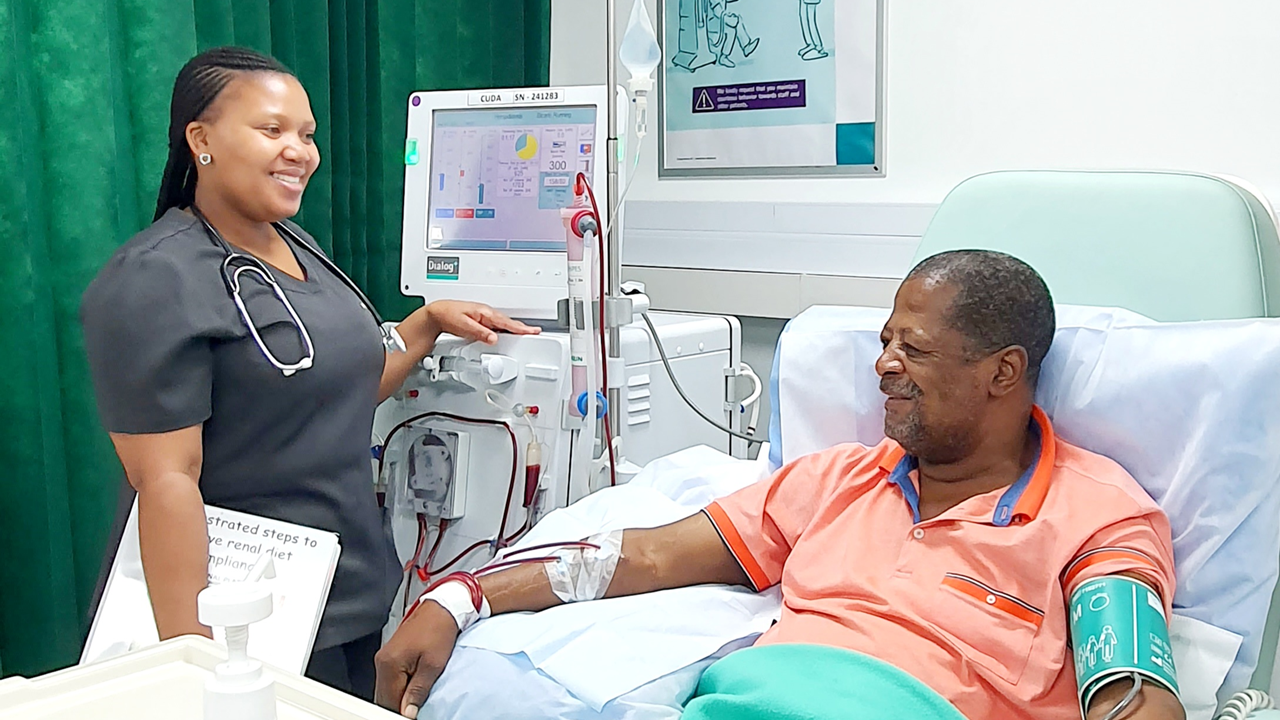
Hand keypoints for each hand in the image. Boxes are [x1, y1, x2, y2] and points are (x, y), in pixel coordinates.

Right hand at [374, 602, 460, 717]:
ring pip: (386, 690)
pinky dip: (399, 688)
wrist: (441, 608)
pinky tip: (412, 690)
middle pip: (383, 697)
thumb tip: (408, 712)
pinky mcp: (390, 656)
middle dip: (398, 707)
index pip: (389, 701)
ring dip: (398, 698)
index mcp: (390, 664)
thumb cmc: (439, 630)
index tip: (413, 714)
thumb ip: (418, 691)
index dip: (401, 712)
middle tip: (415, 709)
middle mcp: (382, 661)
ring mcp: (384, 658)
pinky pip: (390, 680)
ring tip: (416, 701)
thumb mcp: (433, 665)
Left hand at [424, 300, 539, 344]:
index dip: (521, 328)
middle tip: (535, 332)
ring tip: (525, 333)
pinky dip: (505, 328)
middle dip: (522, 327)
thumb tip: (494, 338)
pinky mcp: (480, 320)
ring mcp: (484, 316)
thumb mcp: (465, 326)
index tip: (533, 331)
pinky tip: (506, 333)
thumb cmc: (447, 315)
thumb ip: (481, 333)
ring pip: (503, 323)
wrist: (436, 314)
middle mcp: (486, 313)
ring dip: (515, 328)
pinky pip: (497, 325)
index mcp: (485, 313)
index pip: (507, 322)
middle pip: (508, 322)